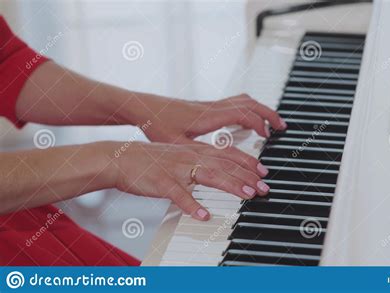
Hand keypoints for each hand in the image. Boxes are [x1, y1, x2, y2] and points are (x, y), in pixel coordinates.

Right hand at [110, 141, 270, 220]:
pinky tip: (204, 216)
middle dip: (247, 176)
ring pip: (208, 175)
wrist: (120, 158)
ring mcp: (176, 169)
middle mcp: (189, 156)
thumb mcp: (179, 154)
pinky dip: (192, 205)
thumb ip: (199, 160)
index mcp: (194, 150)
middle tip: (263, 187)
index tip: (263, 171)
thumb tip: (218, 168)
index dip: (247, 162)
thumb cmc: (149, 159)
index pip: (227, 154)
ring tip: (247, 195)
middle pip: (224, 164)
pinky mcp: (161, 182)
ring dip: (230, 185)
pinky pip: (179, 195)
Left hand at [123, 93, 286, 143]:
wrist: (142, 107)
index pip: (243, 113)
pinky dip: (247, 110)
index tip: (268, 137)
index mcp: (208, 117)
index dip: (259, 123)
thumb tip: (215, 171)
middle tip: (282, 127)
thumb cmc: (156, 124)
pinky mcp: (205, 107)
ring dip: (259, 109)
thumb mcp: (176, 145)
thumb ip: (197, 157)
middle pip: (249, 103)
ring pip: (243, 100)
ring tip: (270, 123)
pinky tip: (247, 121)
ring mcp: (209, 105)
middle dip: (268, 114)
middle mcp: (212, 108)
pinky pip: (234, 103)